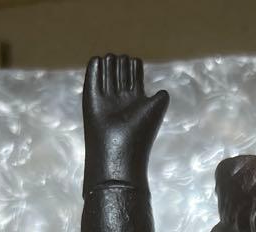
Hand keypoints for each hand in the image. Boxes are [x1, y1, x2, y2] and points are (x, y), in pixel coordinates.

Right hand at [82, 54, 169, 190]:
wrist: (118, 147)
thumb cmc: (140, 131)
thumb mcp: (156, 110)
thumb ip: (161, 98)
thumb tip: (163, 91)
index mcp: (136, 98)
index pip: (134, 71)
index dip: (135, 65)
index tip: (136, 69)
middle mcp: (121, 97)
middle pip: (121, 67)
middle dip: (122, 62)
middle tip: (122, 68)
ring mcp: (106, 96)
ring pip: (107, 68)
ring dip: (110, 61)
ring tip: (111, 63)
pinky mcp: (91, 96)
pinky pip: (92, 74)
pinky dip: (95, 65)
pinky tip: (98, 60)